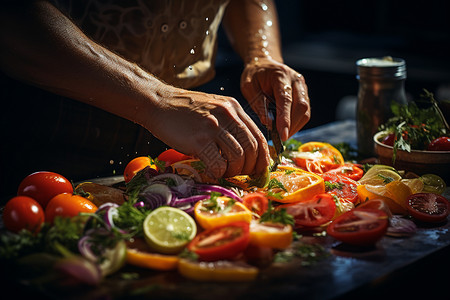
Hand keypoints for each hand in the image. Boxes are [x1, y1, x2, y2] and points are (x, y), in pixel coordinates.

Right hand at [145, 87, 269, 178]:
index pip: (259, 136)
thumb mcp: (214, 108)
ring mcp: (214, 127)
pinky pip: (218, 164)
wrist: (158, 103)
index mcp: (234, 108)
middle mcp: (228, 115)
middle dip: (251, 167)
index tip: (260, 170)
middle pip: (252, 148)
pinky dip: (218, 173)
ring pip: (238, 157)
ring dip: (234, 171)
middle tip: (243, 176)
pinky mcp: (199, 139)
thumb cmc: (184, 110)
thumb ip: (230, 124)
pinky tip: (212, 173)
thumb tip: (246, 151)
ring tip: (225, 173)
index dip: (263, 158)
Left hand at [240, 57, 310, 140]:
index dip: (285, 119)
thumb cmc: (254, 75)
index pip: (286, 100)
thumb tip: (268, 123)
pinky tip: (285, 127)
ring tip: (282, 134)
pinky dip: (296, 123)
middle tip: (280, 139)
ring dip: (295, 126)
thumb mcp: (249, 87)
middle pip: (301, 107)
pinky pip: (305, 112)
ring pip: (306, 111)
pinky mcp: (304, 94)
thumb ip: (258, 103)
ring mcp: (302, 87)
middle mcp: (296, 80)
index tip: (282, 135)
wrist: (264, 63)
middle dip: (292, 125)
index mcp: (281, 75)